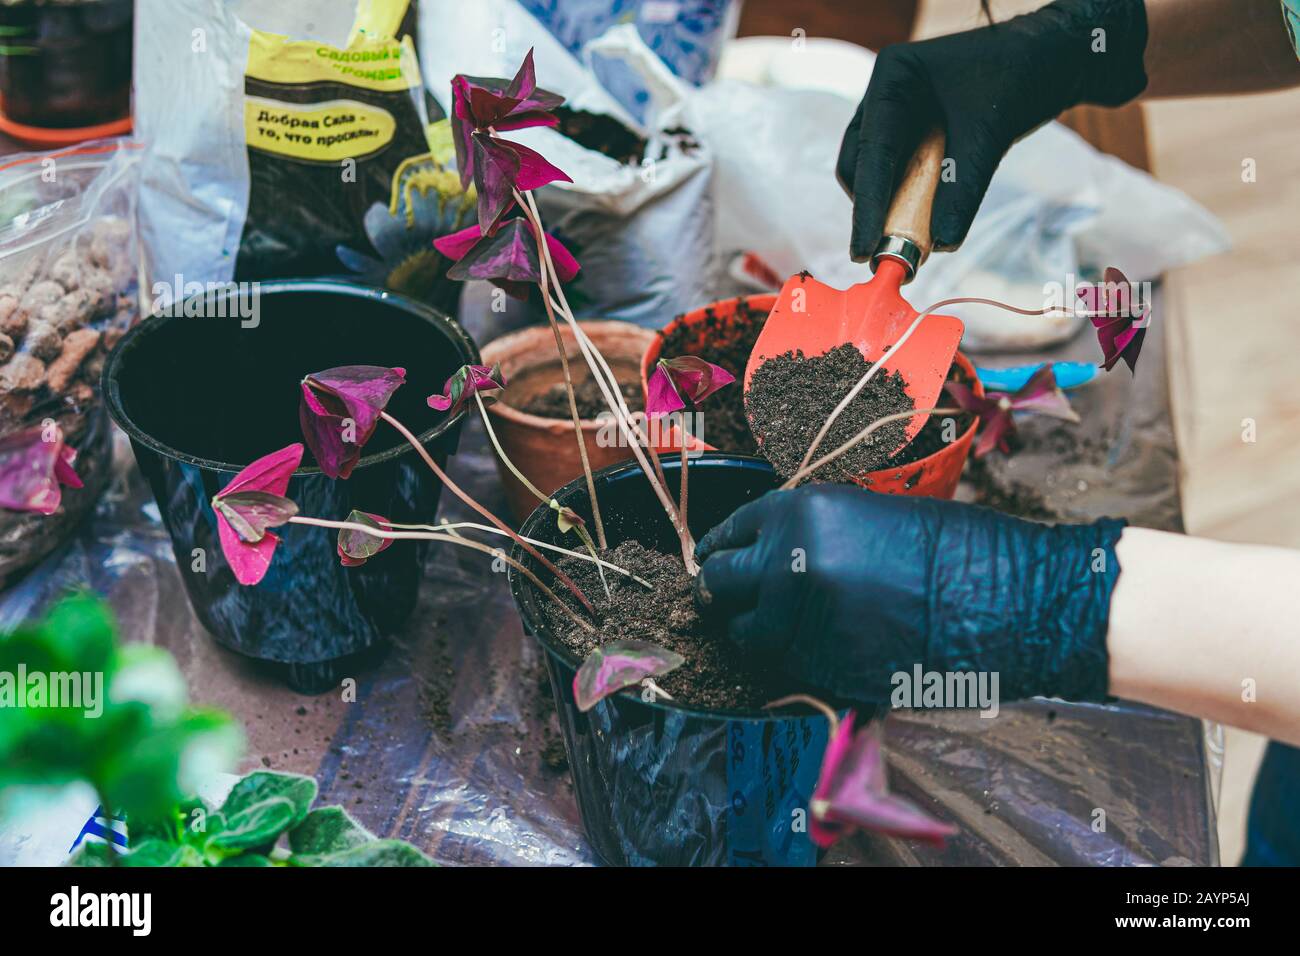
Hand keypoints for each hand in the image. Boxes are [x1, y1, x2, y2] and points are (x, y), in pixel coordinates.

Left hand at [693, 484, 1125, 705]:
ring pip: (742, 633)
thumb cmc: (955, 547)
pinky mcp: (821, 668)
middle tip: (727, 598)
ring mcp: (799, 620)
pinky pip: (781, 665)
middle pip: (719, 582)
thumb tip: (773, 551)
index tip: (716, 557)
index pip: (733, 530)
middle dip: (720, 589)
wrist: (1008, 600)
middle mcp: (787, 563)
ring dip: (751, 631)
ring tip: (775, 628)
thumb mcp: (870, 514)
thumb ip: (813, 532)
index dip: (722, 546)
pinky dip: (789, 659)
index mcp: (801, 511)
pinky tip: (817, 649)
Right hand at [839, 0, 1147, 257]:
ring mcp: (896, 115)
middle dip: (873, 208)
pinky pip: (901, 174)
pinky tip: (927, 220)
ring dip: (891, 207)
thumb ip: (964, 188)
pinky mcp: (913, 135)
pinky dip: (910, 200)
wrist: (1052, 59)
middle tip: (885, 255)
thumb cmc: (1021, 76)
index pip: (871, 150)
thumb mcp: (990, 133)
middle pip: (862, 164)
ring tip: (914, 241)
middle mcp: (886, 94)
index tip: (863, 250)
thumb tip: (941, 243)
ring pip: (877, 173)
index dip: (867, 205)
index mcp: (893, 76)